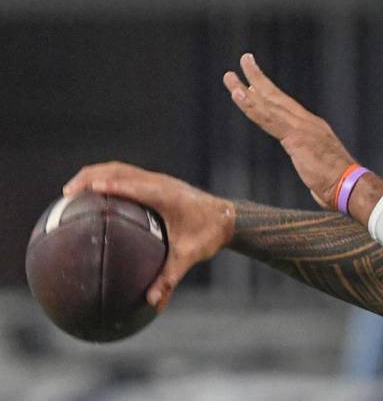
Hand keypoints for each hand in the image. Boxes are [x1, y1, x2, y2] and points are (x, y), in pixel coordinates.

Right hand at [62, 162, 234, 311]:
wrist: (227, 218)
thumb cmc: (208, 235)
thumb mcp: (189, 257)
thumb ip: (170, 278)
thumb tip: (152, 304)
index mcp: (166, 196)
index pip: (134, 186)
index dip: (111, 185)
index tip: (87, 191)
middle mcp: (159, 182)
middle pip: (119, 170)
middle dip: (91, 176)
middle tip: (67, 193)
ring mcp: (157, 179)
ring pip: (120, 168)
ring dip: (95, 174)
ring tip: (72, 190)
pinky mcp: (157, 182)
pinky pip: (126, 174)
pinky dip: (107, 178)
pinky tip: (94, 195)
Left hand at [222, 53, 355, 207]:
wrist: (350, 186)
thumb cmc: (338, 186)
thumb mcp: (320, 171)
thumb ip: (312, 166)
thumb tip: (315, 178)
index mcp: (313, 129)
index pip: (286, 107)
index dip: (270, 93)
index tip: (255, 82)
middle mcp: (307, 122)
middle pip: (276, 97)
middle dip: (258, 78)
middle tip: (244, 60)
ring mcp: (301, 128)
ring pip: (268, 104)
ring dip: (246, 89)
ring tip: (230, 76)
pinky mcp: (296, 137)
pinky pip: (267, 119)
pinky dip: (251, 106)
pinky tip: (238, 95)